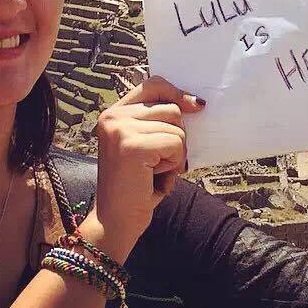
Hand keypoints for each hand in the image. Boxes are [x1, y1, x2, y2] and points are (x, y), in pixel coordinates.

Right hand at [89, 75, 204, 257]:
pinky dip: (173, 165)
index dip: (176, 93)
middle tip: (161, 163)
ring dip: (175, 154)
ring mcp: (120, 130)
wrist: (114, 223)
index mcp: (113, 113)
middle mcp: (112, 117)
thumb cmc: (135, 186)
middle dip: (178, 136)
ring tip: (155, 172)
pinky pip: (175, 144)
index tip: (194, 106)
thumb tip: (195, 103)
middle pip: (171, 108)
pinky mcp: (132, 146)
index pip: (152, 84)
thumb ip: (158, 122)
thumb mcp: (144, 146)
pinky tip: (155, 179)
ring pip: (177, 127)